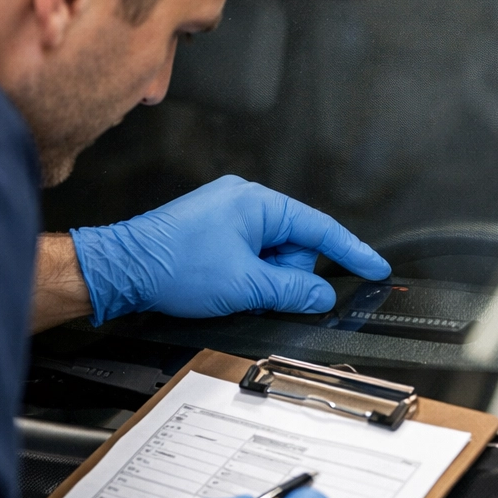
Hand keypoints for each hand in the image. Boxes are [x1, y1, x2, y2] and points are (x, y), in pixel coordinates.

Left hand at [71, 175, 390, 322]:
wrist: (122, 269)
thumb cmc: (171, 266)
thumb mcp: (245, 285)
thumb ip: (293, 291)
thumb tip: (322, 296)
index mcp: (258, 203)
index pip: (320, 228)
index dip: (352, 252)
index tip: (375, 268)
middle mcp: (245, 201)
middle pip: (296, 247)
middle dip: (286, 276)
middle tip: (261, 292)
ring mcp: (229, 214)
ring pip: (274, 256)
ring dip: (264, 279)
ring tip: (235, 289)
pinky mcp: (216, 230)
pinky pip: (252, 255)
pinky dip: (249, 275)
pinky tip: (228, 286)